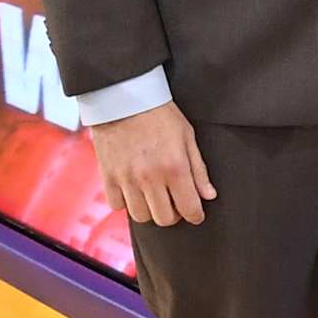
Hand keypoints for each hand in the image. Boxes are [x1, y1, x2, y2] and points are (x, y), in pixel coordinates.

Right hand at [88, 100, 215, 227]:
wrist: (124, 98)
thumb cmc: (160, 113)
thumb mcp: (187, 136)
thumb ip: (198, 169)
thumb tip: (209, 196)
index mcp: (175, 167)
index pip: (189, 209)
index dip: (196, 215)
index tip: (195, 213)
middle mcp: (150, 178)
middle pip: (164, 219)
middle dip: (174, 214)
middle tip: (175, 201)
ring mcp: (127, 179)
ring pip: (140, 216)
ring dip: (150, 209)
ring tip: (154, 195)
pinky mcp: (108, 177)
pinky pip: (117, 206)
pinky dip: (126, 202)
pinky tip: (133, 189)